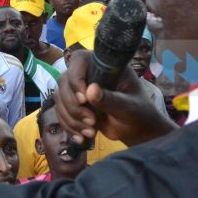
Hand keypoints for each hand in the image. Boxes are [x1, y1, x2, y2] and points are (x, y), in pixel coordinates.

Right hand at [55, 49, 175, 146]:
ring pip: (60, 98)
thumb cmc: (138, 113)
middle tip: (91, 122)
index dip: (76, 78)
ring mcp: (79, 88)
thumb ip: (111, 99)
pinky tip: (82, 137)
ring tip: (91, 132)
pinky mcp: (74, 104)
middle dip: (74, 106)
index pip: (80, 60)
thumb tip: (91, 90)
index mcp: (105, 66)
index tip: (83, 99)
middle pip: (64, 81)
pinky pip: (61, 112)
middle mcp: (88, 73)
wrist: (135, 129)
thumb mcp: (128, 107)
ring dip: (71, 119)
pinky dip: (69, 126)